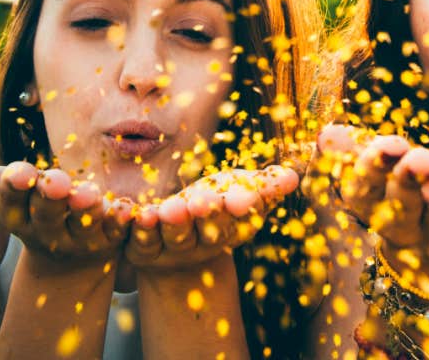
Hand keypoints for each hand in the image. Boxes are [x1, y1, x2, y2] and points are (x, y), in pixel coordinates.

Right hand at [0, 150, 130, 268]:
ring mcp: (79, 241)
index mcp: (18, 218)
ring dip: (85, 210)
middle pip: (47, 216)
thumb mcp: (6, 193)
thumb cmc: (32, 207)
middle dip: (51, 198)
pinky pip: (116, 232)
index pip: (12, 203)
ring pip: (82, 226)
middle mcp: (46, 233)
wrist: (71, 251)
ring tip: (90, 194)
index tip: (19, 171)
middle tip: (57, 181)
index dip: (15, 189)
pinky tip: (124, 208)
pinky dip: (120, 221)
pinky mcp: (110, 241)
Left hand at [125, 165, 298, 271]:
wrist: (177, 235)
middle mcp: (207, 244)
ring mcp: (175, 250)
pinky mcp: (145, 251)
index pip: (242, 218)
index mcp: (235, 229)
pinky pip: (141, 241)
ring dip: (173, 224)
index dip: (242, 208)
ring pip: (175, 238)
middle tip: (200, 202)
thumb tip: (292, 178)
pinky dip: (138, 228)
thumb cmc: (216, 202)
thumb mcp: (240, 189)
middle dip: (206, 216)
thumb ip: (264, 186)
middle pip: (209, 231)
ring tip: (167, 210)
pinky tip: (136, 214)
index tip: (242, 198)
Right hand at [317, 125, 428, 289]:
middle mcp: (401, 228)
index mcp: (372, 206)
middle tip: (420, 160)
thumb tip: (325, 133)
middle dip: (408, 183)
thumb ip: (352, 153)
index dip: (374, 167)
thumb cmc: (398, 196)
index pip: (365, 187)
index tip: (389, 144)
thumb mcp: (374, 174)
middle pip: (401, 207)